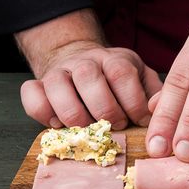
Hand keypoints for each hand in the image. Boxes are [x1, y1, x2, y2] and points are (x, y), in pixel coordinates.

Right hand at [21, 42, 161, 128]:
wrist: (83, 66)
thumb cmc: (119, 83)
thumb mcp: (142, 82)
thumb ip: (155, 94)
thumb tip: (157, 109)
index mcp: (114, 60)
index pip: (121, 73)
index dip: (132, 102)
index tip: (139, 120)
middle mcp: (84, 62)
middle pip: (88, 78)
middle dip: (105, 110)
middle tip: (115, 126)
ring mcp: (58, 72)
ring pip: (58, 87)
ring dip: (75, 115)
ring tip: (88, 129)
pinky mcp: (38, 85)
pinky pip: (31, 95)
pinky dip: (43, 113)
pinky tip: (59, 125)